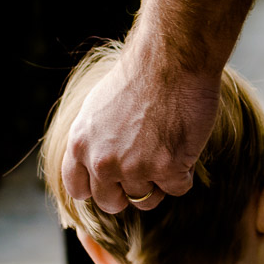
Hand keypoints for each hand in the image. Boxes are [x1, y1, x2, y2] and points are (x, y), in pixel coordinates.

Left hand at [62, 47, 220, 212]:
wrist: (171, 60)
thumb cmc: (138, 76)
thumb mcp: (96, 108)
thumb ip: (91, 141)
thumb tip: (93, 167)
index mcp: (80, 145)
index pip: (78, 190)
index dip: (97, 188)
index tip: (113, 181)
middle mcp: (102, 162)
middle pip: (111, 202)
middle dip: (128, 191)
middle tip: (146, 168)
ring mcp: (135, 168)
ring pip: (146, 200)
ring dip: (159, 181)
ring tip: (167, 150)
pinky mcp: (168, 169)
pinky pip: (178, 189)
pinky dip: (185, 172)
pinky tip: (184, 146)